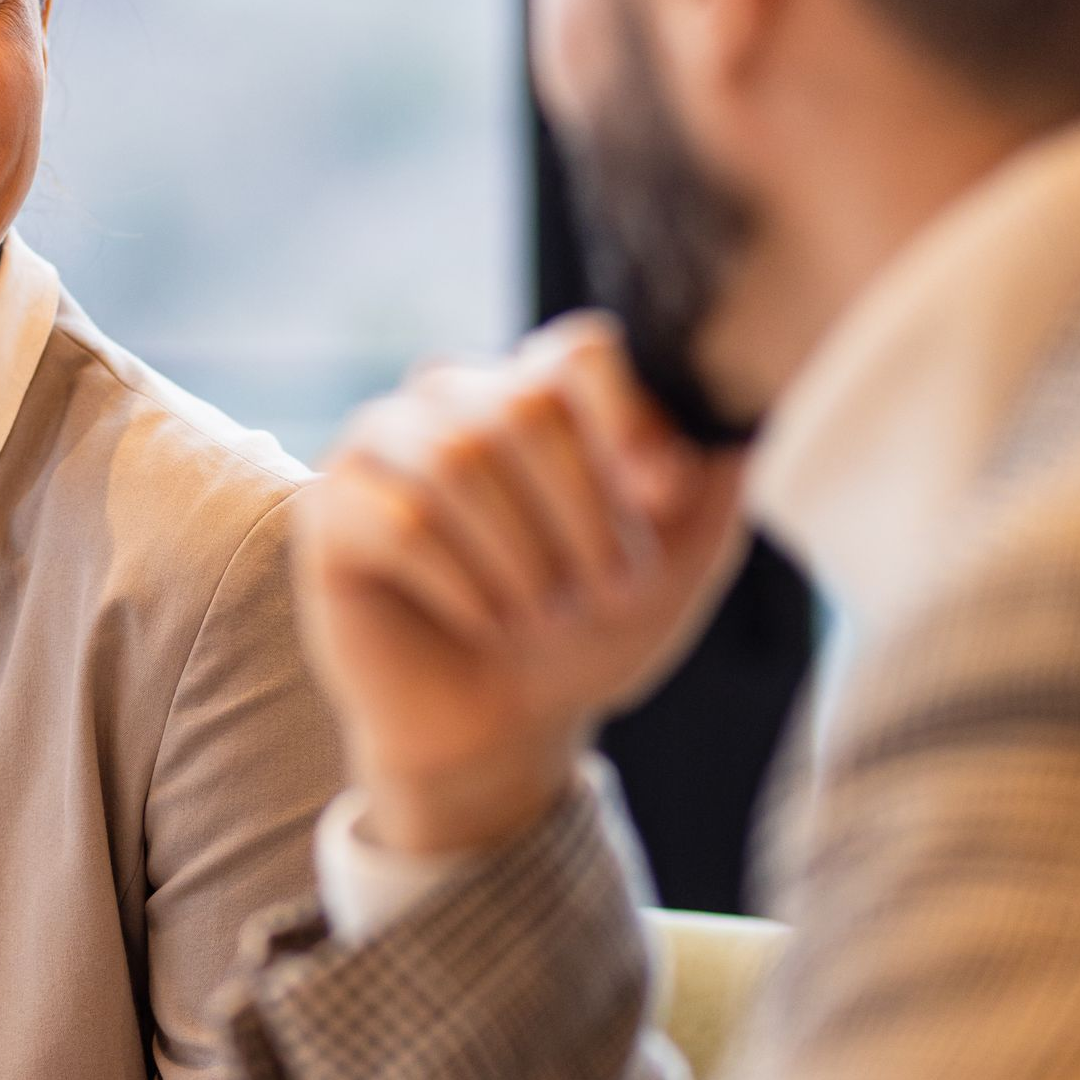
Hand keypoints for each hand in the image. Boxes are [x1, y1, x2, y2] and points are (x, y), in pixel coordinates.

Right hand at [294, 313, 748, 855]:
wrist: (497, 729)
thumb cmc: (585, 633)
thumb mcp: (678, 562)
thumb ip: (716, 482)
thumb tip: (749, 409)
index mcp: (540, 387)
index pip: (579, 350)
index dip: (626, 418)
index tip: (660, 498)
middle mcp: (456, 396)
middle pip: (522, 405)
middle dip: (580, 513)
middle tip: (604, 591)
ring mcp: (384, 445)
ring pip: (457, 460)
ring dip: (521, 557)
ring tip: (540, 615)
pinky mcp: (331, 510)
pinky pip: (398, 521)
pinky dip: (460, 586)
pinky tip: (483, 622)